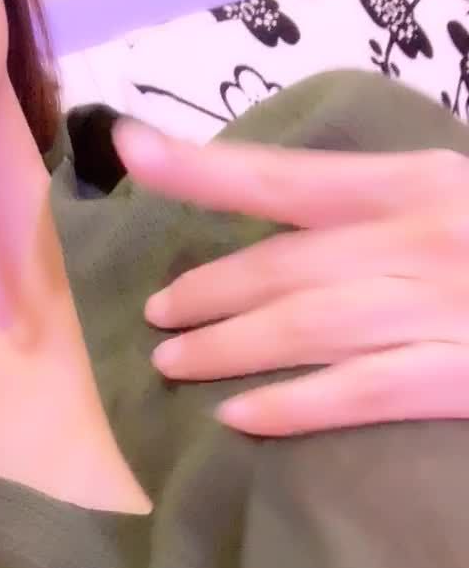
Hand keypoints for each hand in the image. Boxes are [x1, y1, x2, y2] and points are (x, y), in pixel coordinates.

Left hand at [112, 119, 468, 435]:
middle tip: (155, 312)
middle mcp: (418, 238)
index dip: (202, 170)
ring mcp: (437, 308)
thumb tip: (306, 230)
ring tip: (171, 363)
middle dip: (207, 290)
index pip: (287, 178)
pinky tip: (237, 417)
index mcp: (417, 184)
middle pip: (281, 264)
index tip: (130, 149)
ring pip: (302, 326)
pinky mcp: (458, 376)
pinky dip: (290, 404)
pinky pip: (356, 392)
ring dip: (224, 346)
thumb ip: (392, 211)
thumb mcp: (461, 204)